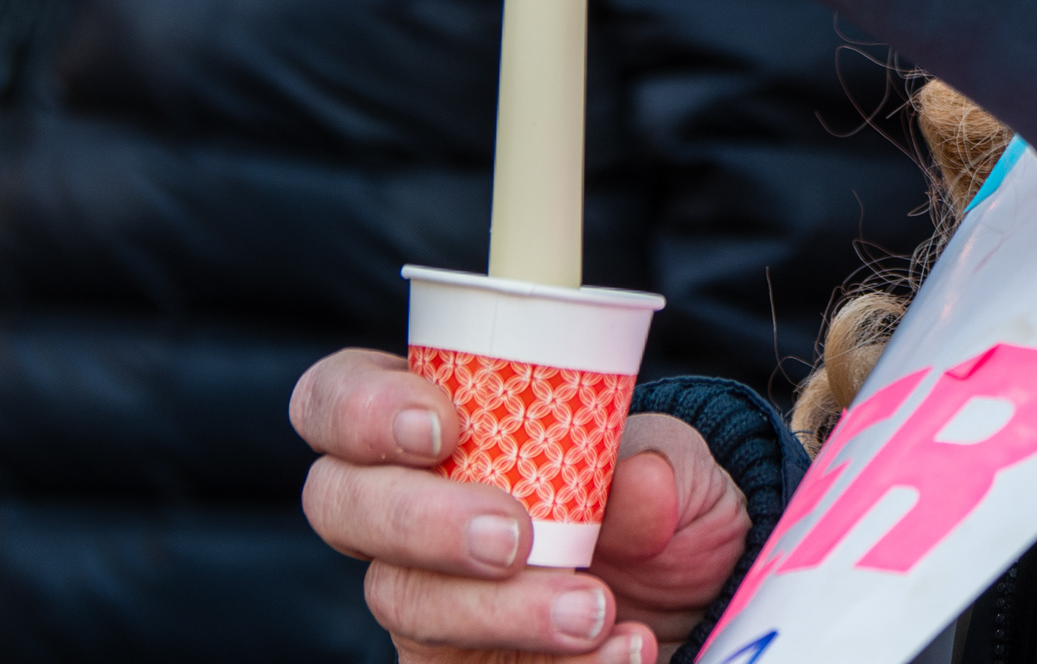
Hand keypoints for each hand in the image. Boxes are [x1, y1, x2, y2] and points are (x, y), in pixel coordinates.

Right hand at [293, 348, 748, 662]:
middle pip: (342, 505)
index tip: (441, 428)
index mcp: (441, 428)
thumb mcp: (681, 465)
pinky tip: (621, 652)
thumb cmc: (663, 506)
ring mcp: (420, 597)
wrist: (697, 604)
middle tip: (510, 539)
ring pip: (403, 602)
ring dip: (501, 609)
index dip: (360, 407)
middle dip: (420, 520)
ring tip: (596, 612)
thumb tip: (637, 483)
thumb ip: (661, 462)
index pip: (340, 399)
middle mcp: (406, 513)